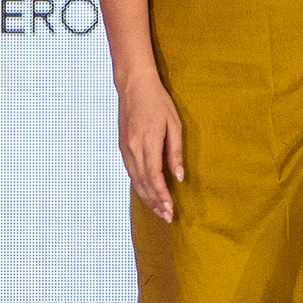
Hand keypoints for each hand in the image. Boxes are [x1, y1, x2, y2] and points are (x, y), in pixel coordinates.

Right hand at [118, 68, 184, 221]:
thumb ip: (175, 152)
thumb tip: (179, 177)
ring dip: (147, 197)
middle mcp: (133, 147)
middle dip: (155, 202)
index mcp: (147, 140)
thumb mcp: (174, 124)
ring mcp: (125, 148)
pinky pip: (130, 172)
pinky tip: (148, 193)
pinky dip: (139, 186)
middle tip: (167, 217)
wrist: (133, 85)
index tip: (171, 209)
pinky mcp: (122, 147)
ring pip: (135, 180)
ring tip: (159, 210)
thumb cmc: (157, 101)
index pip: (154, 176)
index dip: (162, 195)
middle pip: (143, 183)